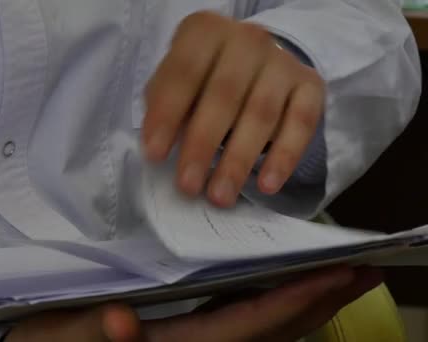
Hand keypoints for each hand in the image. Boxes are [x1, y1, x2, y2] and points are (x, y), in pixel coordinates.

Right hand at [4, 266, 381, 341]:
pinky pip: (246, 323)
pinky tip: (285, 285)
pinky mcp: (189, 335)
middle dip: (320, 301)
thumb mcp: (63, 333)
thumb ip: (94, 331)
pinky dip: (277, 304)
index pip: (244, 325)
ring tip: (339, 275)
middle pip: (271, 330)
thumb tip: (124, 323)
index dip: (293, 301)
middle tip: (363, 270)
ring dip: (306, 302)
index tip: (334, 275)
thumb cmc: (52, 341)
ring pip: (265, 329)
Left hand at [142, 12, 324, 206]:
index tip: (154, 156)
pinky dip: (284, 157)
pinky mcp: (310, 85)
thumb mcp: (177, 82)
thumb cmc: (204, 77)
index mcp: (206, 31)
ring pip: (261, 114)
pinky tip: (266, 185)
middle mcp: (247, 40)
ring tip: (220, 196)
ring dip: (238, 160)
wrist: (256, 61)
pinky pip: (301, 124)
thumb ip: (164, 106)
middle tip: (188, 185)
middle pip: (224, 95)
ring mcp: (282, 62)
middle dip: (202, 145)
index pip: (184, 72)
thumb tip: (158, 148)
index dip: (167, 115)